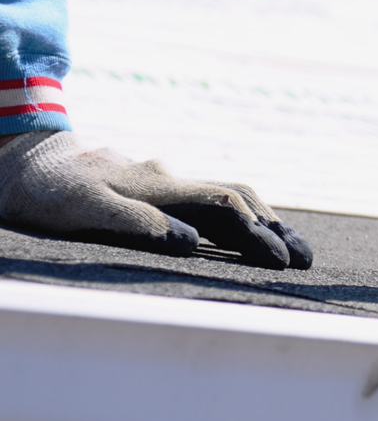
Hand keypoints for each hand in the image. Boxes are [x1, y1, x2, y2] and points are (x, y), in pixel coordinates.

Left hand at [0, 132, 311, 269]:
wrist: (24, 159)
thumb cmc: (49, 192)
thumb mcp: (82, 209)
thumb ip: (135, 221)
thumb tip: (190, 241)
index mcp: (162, 187)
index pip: (226, 206)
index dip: (257, 233)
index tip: (282, 261)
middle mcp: (172, 182)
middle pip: (241, 199)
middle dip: (277, 229)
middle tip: (306, 260)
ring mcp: (167, 185)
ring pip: (229, 198)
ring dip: (264, 223)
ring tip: (289, 250)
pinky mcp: (159, 193)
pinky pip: (210, 203)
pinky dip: (240, 220)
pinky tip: (247, 237)